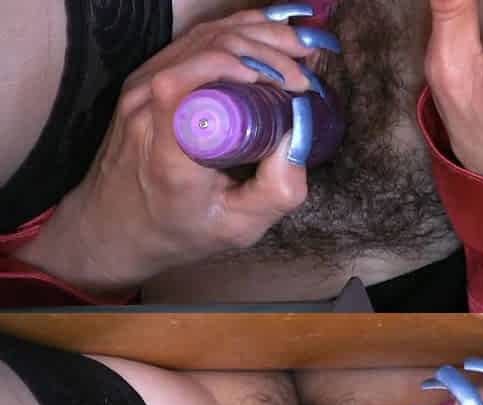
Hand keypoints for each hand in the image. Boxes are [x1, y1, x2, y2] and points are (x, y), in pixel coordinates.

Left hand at [15, 5, 338, 294]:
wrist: (116, 226)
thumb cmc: (178, 231)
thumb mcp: (238, 229)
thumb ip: (278, 191)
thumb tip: (300, 132)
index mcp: (168, 154)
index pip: (183, 84)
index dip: (239, 68)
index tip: (286, 87)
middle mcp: (145, 112)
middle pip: (204, 51)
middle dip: (264, 52)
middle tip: (304, 78)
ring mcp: (139, 90)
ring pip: (201, 38)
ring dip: (255, 37)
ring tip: (297, 50)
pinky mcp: (143, 81)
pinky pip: (191, 43)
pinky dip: (233, 34)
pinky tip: (265, 38)